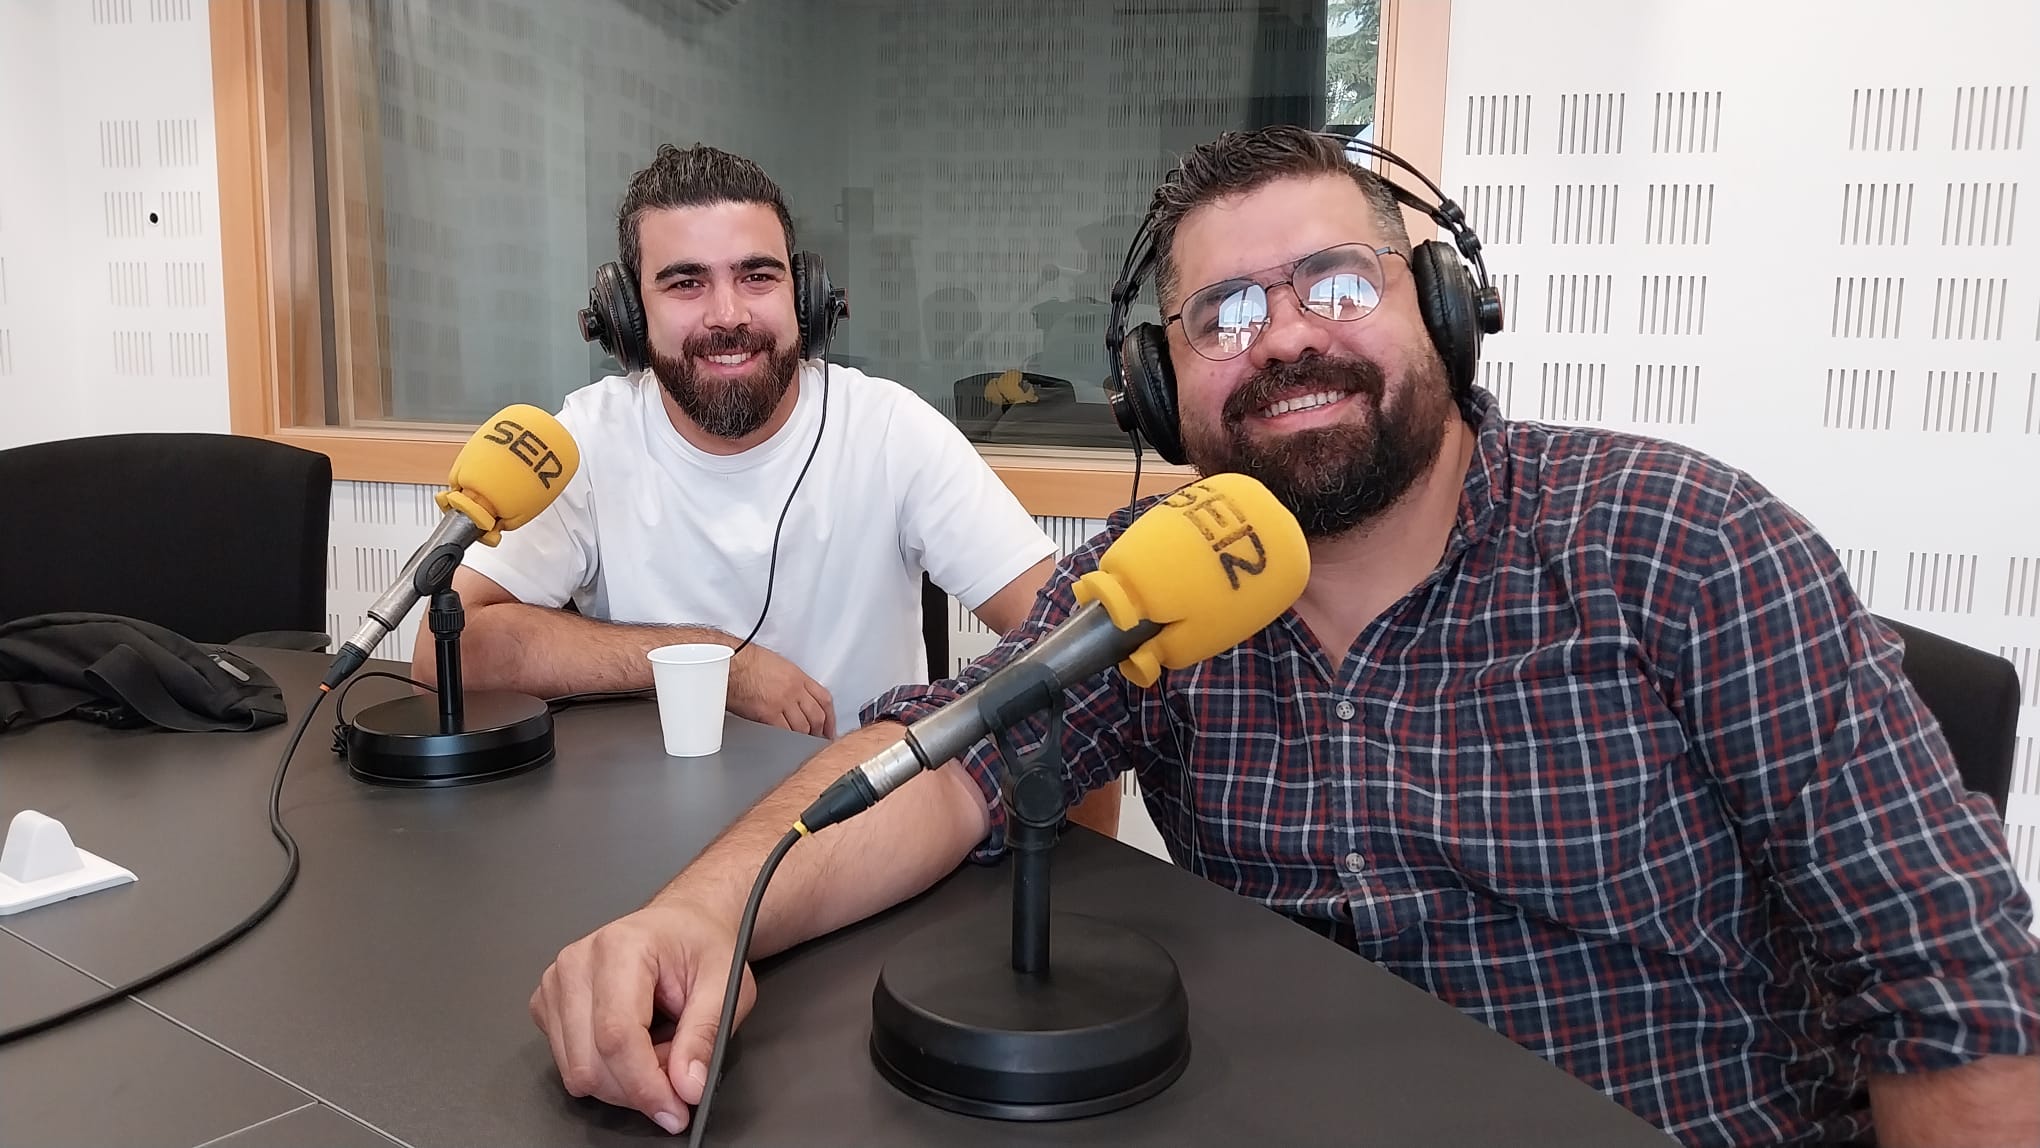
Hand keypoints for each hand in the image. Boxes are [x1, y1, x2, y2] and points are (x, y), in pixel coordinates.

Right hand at [530, 903, 756, 1134]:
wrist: (679, 925)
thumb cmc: (699, 945)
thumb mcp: (727, 984)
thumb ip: (706, 1035)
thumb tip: (687, 1086)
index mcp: (620, 948)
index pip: (618, 1036)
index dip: (645, 1085)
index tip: (673, 1111)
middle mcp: (576, 963)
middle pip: (591, 1062)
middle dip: (639, 1086)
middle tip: (679, 1069)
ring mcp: (555, 985)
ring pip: (578, 1072)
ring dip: (624, 1080)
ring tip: (659, 1046)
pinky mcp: (547, 1006)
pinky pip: (570, 1065)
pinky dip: (607, 1071)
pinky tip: (634, 1044)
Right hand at [726, 644, 835, 737]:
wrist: (730, 664)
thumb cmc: (746, 661)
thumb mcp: (778, 665)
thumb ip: (791, 682)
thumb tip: (796, 698)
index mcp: (797, 676)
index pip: (824, 699)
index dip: (831, 717)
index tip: (830, 726)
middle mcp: (794, 689)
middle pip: (817, 716)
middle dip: (820, 731)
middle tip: (819, 740)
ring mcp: (783, 702)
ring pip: (803, 727)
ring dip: (804, 738)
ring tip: (803, 745)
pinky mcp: (768, 713)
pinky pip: (784, 732)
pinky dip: (787, 740)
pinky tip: (787, 743)